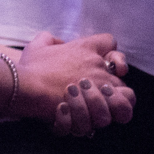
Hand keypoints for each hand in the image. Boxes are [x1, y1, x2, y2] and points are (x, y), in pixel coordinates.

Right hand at [18, 31, 133, 135]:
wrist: (27, 87)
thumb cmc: (30, 68)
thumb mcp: (35, 47)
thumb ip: (48, 39)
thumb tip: (59, 43)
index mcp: (84, 48)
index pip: (109, 42)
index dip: (109, 53)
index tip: (102, 62)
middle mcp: (98, 64)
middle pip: (121, 71)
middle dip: (109, 83)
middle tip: (91, 93)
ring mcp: (102, 83)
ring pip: (126, 92)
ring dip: (114, 100)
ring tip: (98, 106)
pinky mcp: (103, 104)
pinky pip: (124, 108)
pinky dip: (117, 111)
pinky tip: (102, 113)